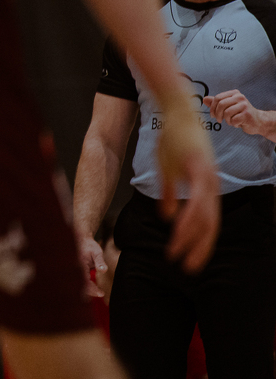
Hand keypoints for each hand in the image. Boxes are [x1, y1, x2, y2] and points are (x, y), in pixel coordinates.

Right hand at [78, 234, 107, 296]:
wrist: (80, 239)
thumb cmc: (89, 245)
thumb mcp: (97, 252)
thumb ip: (100, 261)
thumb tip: (103, 270)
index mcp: (79, 265)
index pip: (84, 282)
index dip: (92, 289)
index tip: (101, 293)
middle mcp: (74, 269)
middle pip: (79, 286)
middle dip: (89, 292)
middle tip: (100, 293)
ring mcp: (72, 270)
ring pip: (77, 285)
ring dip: (85, 290)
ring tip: (96, 291)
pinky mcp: (73, 271)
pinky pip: (77, 281)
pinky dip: (83, 286)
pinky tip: (91, 287)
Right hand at [155, 110, 219, 272]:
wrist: (177, 110)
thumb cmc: (174, 137)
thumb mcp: (168, 169)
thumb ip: (169, 193)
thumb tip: (167, 216)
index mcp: (206, 186)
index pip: (207, 222)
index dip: (199, 243)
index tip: (187, 260)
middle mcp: (211, 185)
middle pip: (210, 226)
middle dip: (199, 248)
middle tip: (189, 268)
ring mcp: (207, 178)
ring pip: (204, 217)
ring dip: (190, 238)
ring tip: (178, 254)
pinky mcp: (200, 169)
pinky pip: (197, 201)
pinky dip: (188, 218)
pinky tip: (178, 229)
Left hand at [208, 88, 275, 138]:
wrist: (257, 121)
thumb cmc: (240, 114)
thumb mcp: (228, 106)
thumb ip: (216, 103)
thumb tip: (204, 99)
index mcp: (234, 93)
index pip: (217, 98)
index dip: (212, 107)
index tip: (212, 114)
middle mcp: (240, 97)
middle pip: (221, 104)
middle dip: (217, 114)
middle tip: (218, 120)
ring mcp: (245, 105)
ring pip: (226, 113)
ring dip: (226, 120)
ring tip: (231, 121)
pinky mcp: (247, 114)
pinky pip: (233, 120)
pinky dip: (233, 124)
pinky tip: (238, 123)